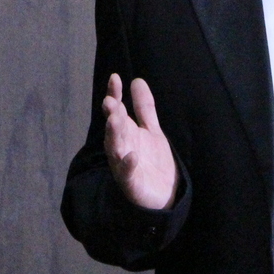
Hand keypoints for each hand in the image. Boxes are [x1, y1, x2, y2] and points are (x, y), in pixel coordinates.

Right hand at [102, 73, 177, 209]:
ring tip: (115, 120)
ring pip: (115, 148)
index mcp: (125, 133)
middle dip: (112, 115)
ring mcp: (124, 165)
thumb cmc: (153, 161)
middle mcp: (120, 147)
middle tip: (110, 101)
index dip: (114, 95)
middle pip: (114, 128)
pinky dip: (128, 165)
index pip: (117, 110)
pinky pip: (127, 174)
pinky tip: (132, 156)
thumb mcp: (151, 130)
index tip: (115, 78)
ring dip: (114, 134)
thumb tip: (137, 80)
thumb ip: (143, 107)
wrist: (164, 195)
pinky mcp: (131, 184)